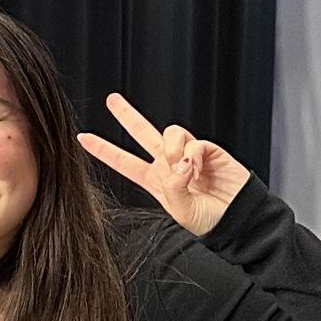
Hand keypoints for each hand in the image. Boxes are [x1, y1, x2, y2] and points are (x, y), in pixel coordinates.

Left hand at [77, 92, 248, 236]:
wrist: (238, 220)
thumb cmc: (209, 221)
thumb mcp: (181, 212)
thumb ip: (173, 188)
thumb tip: (178, 163)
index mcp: (155, 180)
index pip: (123, 162)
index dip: (103, 150)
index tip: (82, 137)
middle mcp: (168, 164)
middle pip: (143, 133)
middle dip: (127, 115)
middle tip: (111, 99)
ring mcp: (188, 155)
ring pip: (170, 132)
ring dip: (172, 147)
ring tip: (184, 166)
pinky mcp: (209, 151)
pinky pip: (194, 141)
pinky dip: (194, 152)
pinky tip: (199, 167)